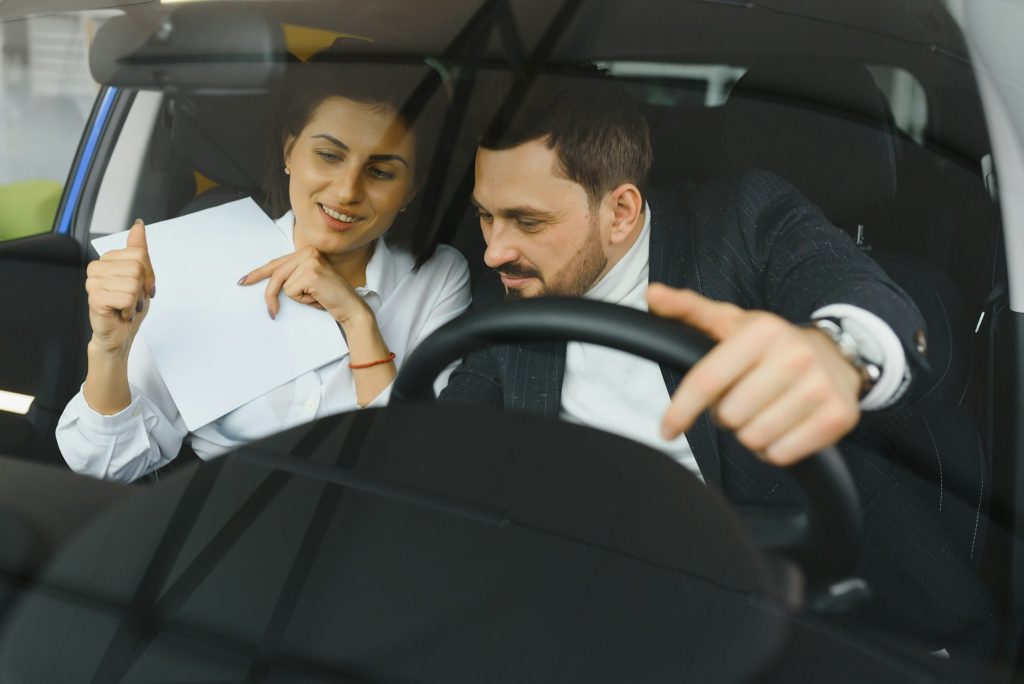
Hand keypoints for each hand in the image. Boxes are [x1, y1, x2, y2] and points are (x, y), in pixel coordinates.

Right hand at [85, 220, 155, 355]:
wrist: (119, 335)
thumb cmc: (128, 307)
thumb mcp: (141, 276)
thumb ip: (139, 250)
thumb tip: (138, 225)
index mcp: (107, 259)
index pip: (140, 254)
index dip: (149, 274)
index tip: (142, 288)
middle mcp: (97, 267)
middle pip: (138, 267)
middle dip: (143, 287)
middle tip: (134, 299)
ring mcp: (93, 282)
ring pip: (133, 282)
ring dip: (136, 300)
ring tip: (126, 306)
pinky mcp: (95, 297)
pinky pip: (127, 297)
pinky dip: (130, 309)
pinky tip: (121, 312)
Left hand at [240, 246, 370, 325]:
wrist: (351, 308)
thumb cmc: (329, 298)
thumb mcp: (308, 284)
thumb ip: (292, 277)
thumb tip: (269, 285)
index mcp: (307, 252)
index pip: (277, 263)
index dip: (259, 273)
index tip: (243, 281)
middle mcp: (308, 252)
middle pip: (276, 273)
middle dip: (271, 294)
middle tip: (271, 312)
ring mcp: (310, 260)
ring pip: (283, 284)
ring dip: (298, 297)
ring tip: (315, 297)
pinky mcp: (310, 273)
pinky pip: (291, 291)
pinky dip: (303, 300)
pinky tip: (318, 298)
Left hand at [647, 283, 860, 465]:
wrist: (837, 356)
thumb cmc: (771, 344)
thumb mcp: (731, 321)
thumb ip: (688, 309)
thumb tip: (653, 295)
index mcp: (762, 332)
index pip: (706, 381)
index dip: (681, 410)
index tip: (667, 430)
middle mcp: (794, 356)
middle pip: (729, 416)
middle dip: (726, 415)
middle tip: (741, 399)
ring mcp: (819, 387)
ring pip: (753, 439)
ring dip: (750, 434)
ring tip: (762, 412)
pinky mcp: (837, 417)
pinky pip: (781, 454)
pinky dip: (774, 449)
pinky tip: (782, 426)